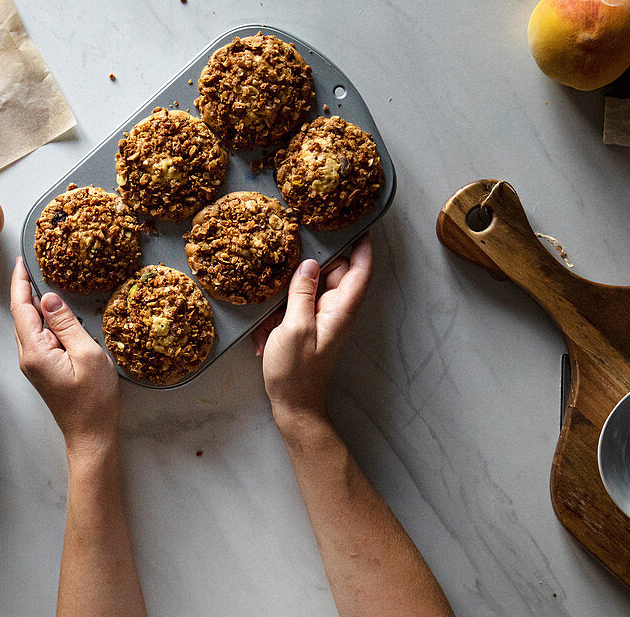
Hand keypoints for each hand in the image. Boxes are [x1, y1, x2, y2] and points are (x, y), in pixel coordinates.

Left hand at [11, 257, 119, 456]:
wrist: (90, 435)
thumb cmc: (94, 400)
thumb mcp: (87, 354)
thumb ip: (66, 324)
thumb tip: (48, 298)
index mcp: (36, 351)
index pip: (22, 308)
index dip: (20, 282)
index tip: (21, 262)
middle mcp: (28, 357)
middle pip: (21, 315)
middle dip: (24, 289)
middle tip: (33, 265)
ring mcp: (33, 364)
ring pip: (28, 326)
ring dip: (33, 304)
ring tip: (42, 282)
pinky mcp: (42, 369)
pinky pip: (37, 337)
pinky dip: (42, 320)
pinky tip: (53, 313)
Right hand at [253, 234, 372, 424]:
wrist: (293, 406)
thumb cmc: (296, 371)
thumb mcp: (294, 327)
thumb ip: (302, 293)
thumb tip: (309, 263)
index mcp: (340, 310)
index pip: (360, 271)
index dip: (363, 247)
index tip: (361, 224)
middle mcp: (334, 311)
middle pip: (331, 273)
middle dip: (314, 262)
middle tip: (295, 241)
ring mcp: (320, 318)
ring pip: (308, 288)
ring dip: (289, 292)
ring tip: (273, 298)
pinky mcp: (305, 326)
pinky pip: (294, 306)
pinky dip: (280, 312)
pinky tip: (266, 329)